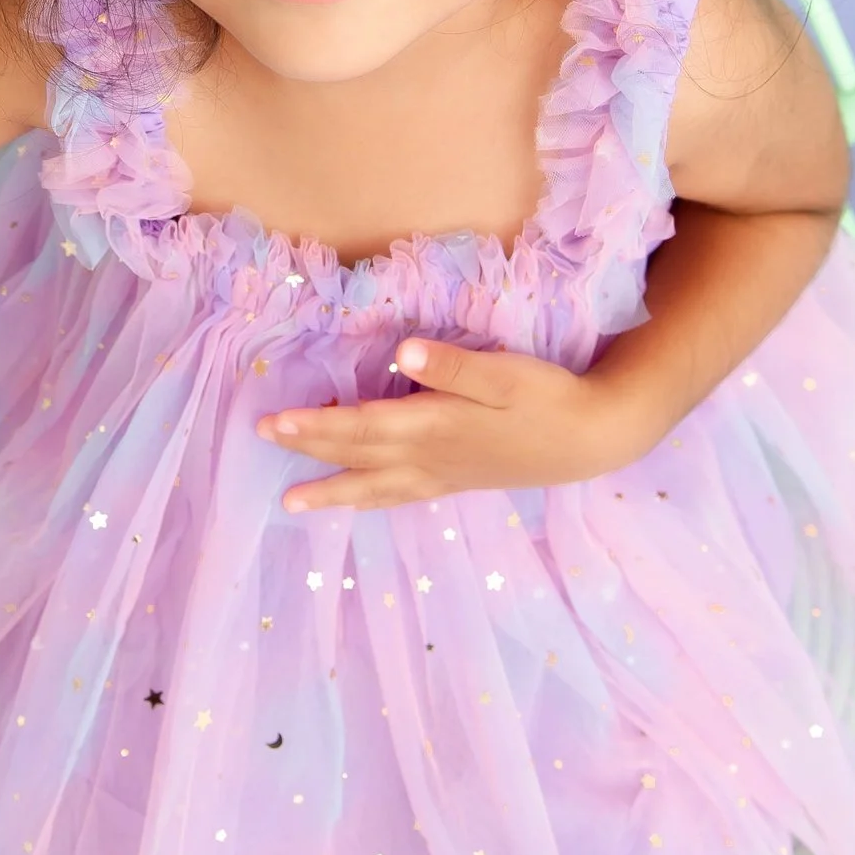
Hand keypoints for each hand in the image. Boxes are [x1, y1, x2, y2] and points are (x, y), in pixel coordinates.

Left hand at [253, 338, 646, 511]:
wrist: (592, 439)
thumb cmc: (550, 397)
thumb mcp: (505, 373)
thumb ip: (452, 365)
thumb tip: (400, 350)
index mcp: (435, 425)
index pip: (361, 426)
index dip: (314, 425)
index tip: (274, 422)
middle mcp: (430, 456)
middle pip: (358, 455)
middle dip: (309, 449)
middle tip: (262, 442)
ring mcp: (444, 474)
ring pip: (375, 486)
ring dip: (332, 491)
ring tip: (292, 504)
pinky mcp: (459, 480)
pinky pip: (403, 496)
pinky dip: (374, 499)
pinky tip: (362, 503)